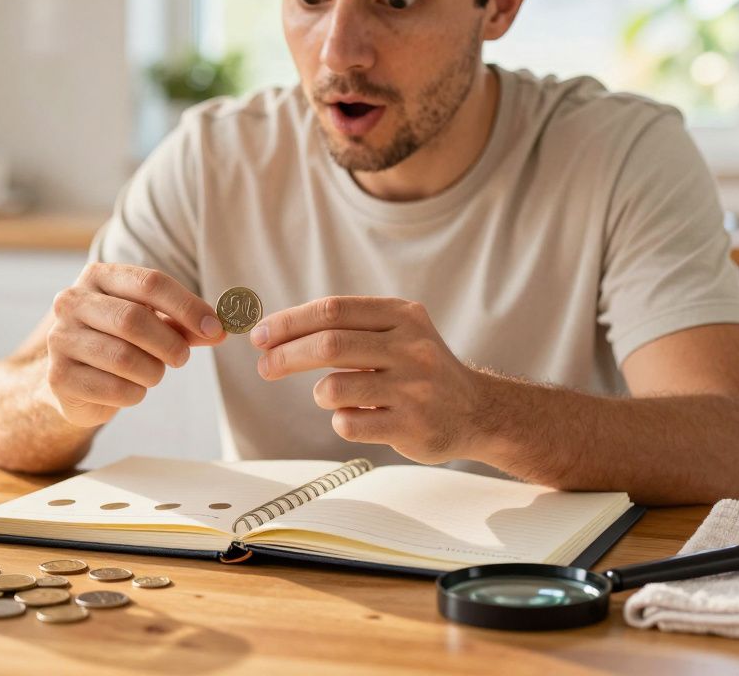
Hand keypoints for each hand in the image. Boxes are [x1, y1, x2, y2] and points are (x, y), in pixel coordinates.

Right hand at [45, 264, 224, 426]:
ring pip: (123, 357)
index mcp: (98, 277)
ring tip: (152, 374)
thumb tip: (220, 329)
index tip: (215, 329)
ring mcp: (60, 339)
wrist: (73, 379)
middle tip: (181, 358)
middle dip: (169, 344)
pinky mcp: (58, 376)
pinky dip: (134, 393)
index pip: (150, 283)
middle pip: (133, 319)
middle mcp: (72, 301)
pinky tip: (130, 389)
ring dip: (152, 372)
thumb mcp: (153, 324)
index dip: (188, 306)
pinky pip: (113, 388)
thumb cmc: (119, 341)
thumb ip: (184, 324)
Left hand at [250, 296, 484, 463]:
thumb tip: (275, 333)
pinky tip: (360, 418)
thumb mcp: (397, 331)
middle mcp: (411, 348)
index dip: (289, 322)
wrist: (477, 411)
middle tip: (265, 366)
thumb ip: (347, 326)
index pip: (333, 311)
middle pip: (329, 344)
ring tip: (333, 395)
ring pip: (333, 388)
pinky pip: (348, 424)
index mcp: (403, 316)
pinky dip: (341, 421)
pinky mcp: (411, 426)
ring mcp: (414, 389)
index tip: (260, 335)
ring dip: (320, 394)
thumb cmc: (419, 368)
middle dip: (286, 355)